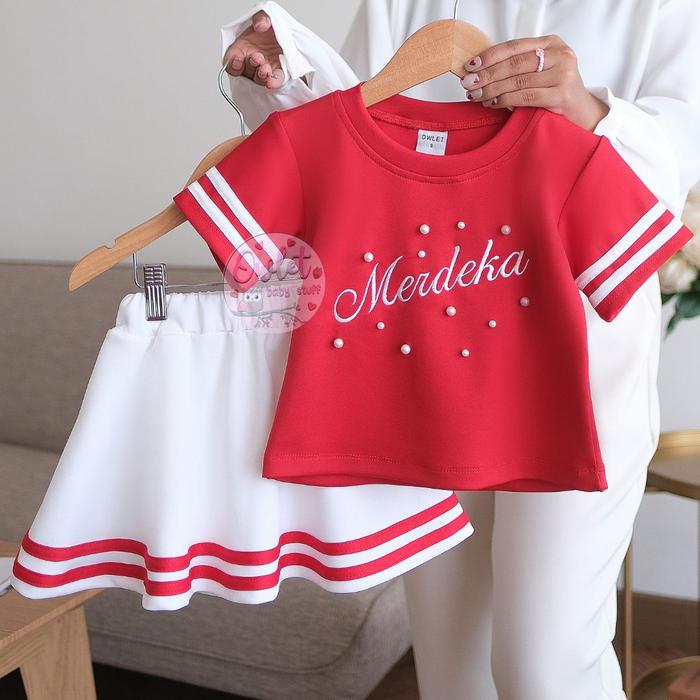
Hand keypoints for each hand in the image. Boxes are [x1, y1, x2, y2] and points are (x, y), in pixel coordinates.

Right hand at [222, 11, 284, 88]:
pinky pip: (275, 80)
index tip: (237, 59)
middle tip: (257, 58)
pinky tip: (272, 81)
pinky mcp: (277, 74)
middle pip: (246, 70)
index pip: (231, 60)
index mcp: (241, 49)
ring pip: (258, 78)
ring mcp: (263, 69)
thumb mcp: (263, 17)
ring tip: (265, 69)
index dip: (232, 62)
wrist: (287, 33)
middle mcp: (250, 62)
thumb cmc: (271, 28)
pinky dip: (273, 82)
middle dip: (251, 65)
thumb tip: (261, 25)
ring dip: (261, 76)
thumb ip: (260, 18)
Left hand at [461, 35, 609, 131]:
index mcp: (552, 44)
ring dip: (492, 89)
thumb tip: (479, 72)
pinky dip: (506, 100)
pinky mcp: (561, 94)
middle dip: (487, 74)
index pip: (515, 46)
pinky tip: (493, 104)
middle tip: (468, 83)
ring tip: (476, 96)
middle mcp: (560, 54)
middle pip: (515, 63)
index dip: (490, 55)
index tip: (470, 65)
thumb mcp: (539, 73)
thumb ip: (517, 68)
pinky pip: (526, 96)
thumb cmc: (555, 92)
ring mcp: (563, 74)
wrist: (581, 113)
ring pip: (518, 80)